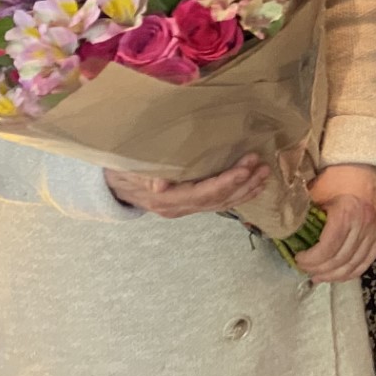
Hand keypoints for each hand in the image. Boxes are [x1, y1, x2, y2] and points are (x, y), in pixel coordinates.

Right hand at [105, 155, 268, 216]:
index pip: (204, 193)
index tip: (247, 167)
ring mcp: (185, 209)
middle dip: (243, 184)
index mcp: (166, 199)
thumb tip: (161, 184)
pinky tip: (253, 186)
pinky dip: (238, 194)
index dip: (227, 181)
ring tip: (265, 174)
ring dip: (246, 190)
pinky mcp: (189, 205)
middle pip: (218, 200)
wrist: (111, 185)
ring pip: (222, 204)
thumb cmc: (121, 169)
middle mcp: (179, 208)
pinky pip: (218, 203)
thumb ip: (145, 175)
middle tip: (263, 166)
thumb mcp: (129, 169)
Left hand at [295, 163, 375, 282]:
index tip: (298, 258)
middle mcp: (364, 224)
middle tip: (305, 269)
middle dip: (319, 269)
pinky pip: (367, 261)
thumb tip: (287, 235)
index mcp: (346, 213)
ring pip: (354, 265)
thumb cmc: (339, 177)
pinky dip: (352, 272)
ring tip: (319, 276)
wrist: (367, 166)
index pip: (327, 249)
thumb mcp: (318, 192)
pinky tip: (338, 274)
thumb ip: (305, 214)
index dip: (310, 260)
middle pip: (340, 260)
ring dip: (334, 275)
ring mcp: (375, 231)